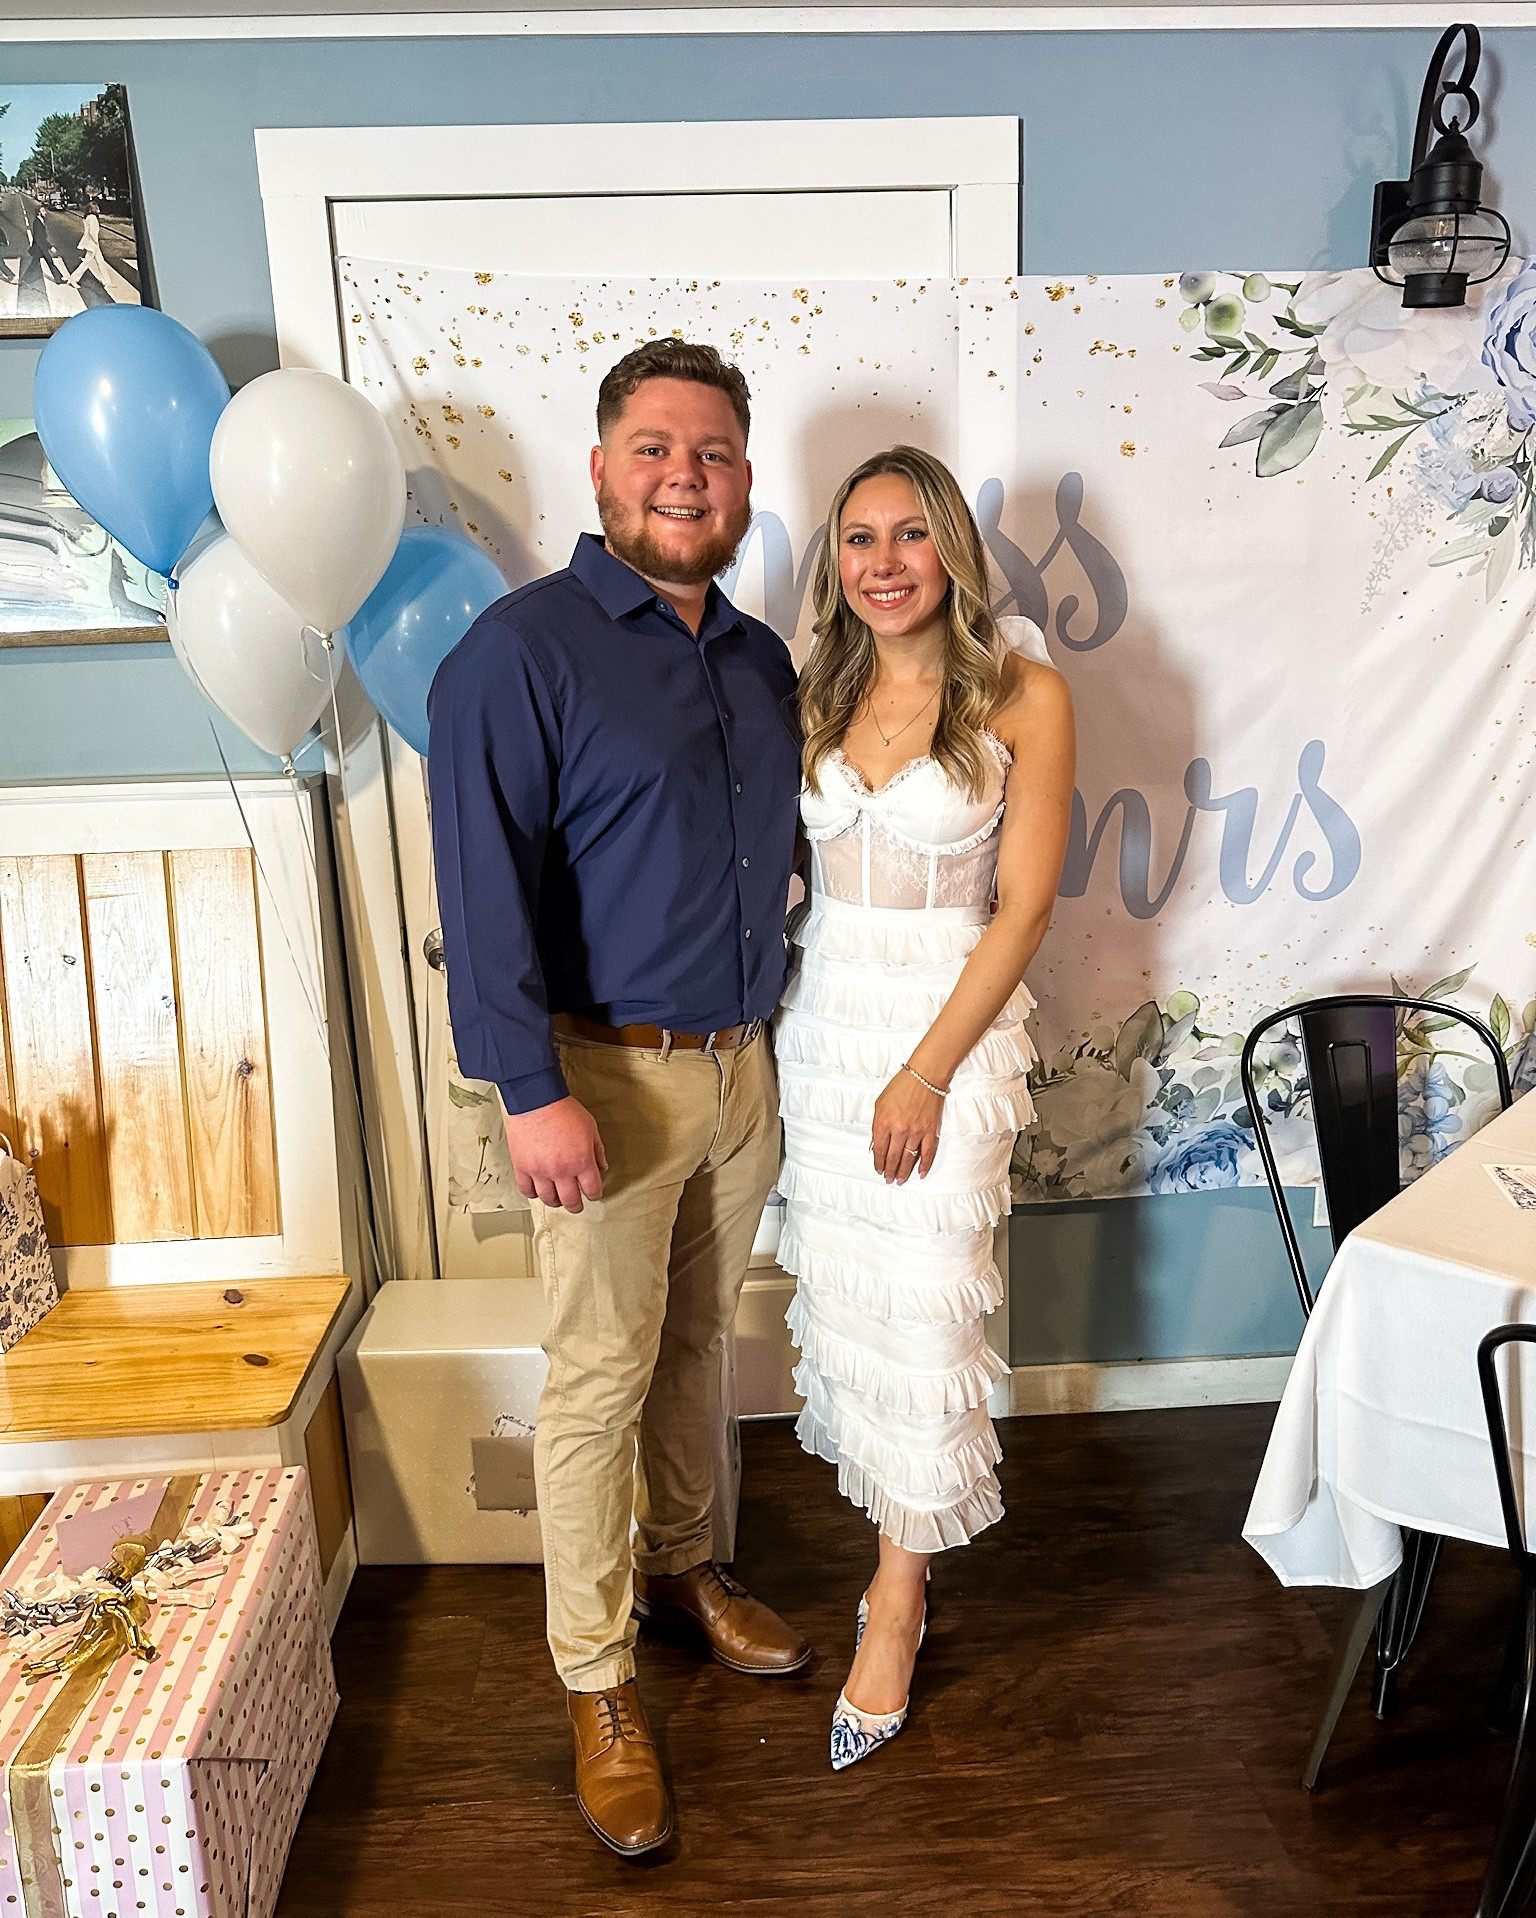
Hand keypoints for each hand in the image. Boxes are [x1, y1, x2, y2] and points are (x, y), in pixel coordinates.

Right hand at [504, 1096, 607, 1212]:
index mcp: (581, 1162)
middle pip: (570, 1201)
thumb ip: (597, 1150)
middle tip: (576, 1205)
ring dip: (555, 1201)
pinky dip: (533, 1193)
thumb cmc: (564, 1111)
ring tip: (558, 1198)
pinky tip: (538, 1190)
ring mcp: (540, 1171)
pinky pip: (526, 1190)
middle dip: (576, 1206)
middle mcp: (561, 1171)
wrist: (537, 1100)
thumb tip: (602, 1167)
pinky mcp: (522, 1167)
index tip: (593, 1194)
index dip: (594, 1195)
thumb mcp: (591, 1128)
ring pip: (548, 1199)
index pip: (591, 1190)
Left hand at [870, 1069, 943, 1184]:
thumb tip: (877, 1144)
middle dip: (889, 1171)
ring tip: (900, 1181)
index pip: (879, 1149)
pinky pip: (927, 1153)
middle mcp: (899, 1130)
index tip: (878, 1169)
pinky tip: (921, 1173)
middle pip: (893, 1157)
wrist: (925, 1076)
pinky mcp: (930, 1131)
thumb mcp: (880, 1103)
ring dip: (904, 1172)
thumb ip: (877, 1125)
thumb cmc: (901, 1086)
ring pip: (909, 1159)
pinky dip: (925, 1165)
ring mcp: (916, 1132)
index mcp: (884, 1122)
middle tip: (888, 1179)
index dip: (878, 1162)